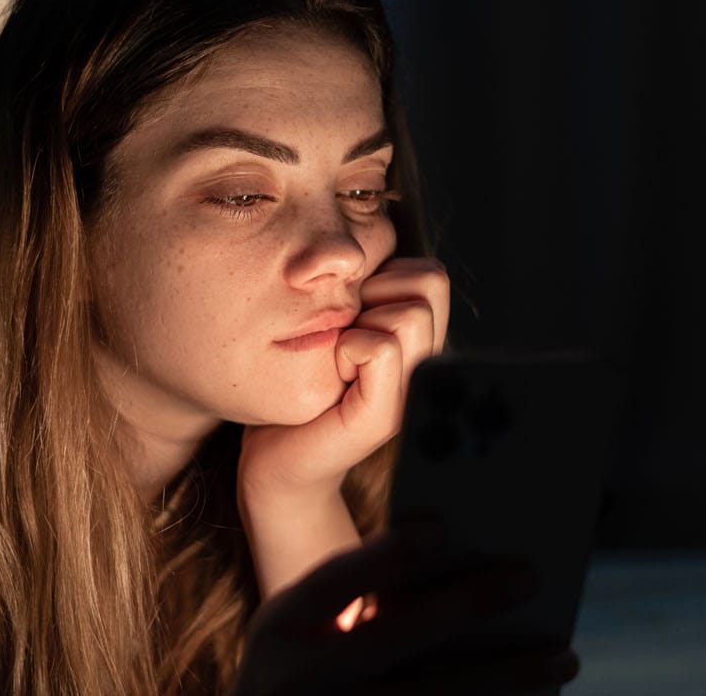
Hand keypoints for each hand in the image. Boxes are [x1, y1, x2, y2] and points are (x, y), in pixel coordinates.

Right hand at [229, 526, 581, 695]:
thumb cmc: (305, 663)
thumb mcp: (303, 625)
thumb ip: (356, 594)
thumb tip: (457, 551)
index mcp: (281, 628)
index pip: (334, 581)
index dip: (386, 555)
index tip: (439, 527)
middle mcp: (302, 678)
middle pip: (394, 637)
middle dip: (465, 603)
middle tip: (527, 576)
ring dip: (509, 677)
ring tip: (564, 658)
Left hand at [238, 257, 449, 498]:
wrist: (275, 462)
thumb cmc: (299, 387)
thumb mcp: (336, 327)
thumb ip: (363, 292)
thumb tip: (362, 243)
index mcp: (420, 344)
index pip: (429, 273)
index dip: (383, 278)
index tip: (351, 315)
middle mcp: (427, 368)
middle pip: (428, 282)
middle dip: (376, 293)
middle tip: (345, 334)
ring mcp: (411, 395)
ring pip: (409, 313)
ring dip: (360, 322)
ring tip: (339, 356)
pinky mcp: (384, 417)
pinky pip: (381, 348)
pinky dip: (347, 349)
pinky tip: (332, 374)